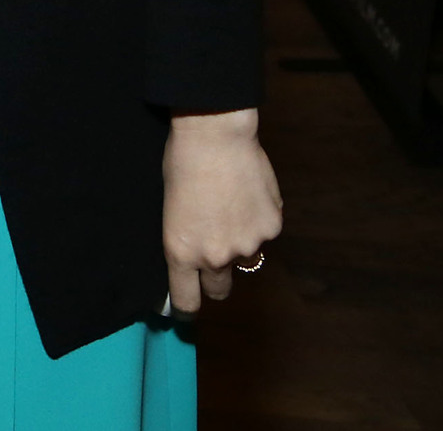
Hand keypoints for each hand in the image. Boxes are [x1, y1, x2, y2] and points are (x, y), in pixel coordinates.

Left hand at [163, 107, 281, 316]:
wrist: (214, 135)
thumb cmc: (180, 163)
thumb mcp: (170, 208)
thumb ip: (185, 239)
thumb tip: (193, 257)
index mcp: (181, 251)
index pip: (186, 299)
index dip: (186, 306)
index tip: (185, 308)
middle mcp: (216, 256)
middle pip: (219, 289)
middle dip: (215, 280)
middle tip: (213, 258)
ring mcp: (248, 244)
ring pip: (246, 258)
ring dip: (239, 243)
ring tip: (230, 207)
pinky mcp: (272, 227)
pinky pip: (264, 233)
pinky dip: (258, 220)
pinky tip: (248, 193)